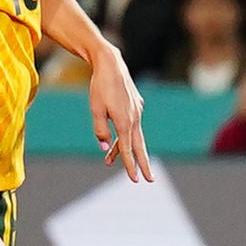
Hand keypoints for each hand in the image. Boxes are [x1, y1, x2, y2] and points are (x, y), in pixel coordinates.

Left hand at [88, 45, 152, 182]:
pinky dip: (125, 134)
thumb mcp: (95, 110)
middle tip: (149, 180)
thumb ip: (101, 131)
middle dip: (143, 164)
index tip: (136, 180)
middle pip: (140, 147)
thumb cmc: (100, 87)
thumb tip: (106, 148)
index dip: (131, 166)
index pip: (129, 150)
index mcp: (125, 122)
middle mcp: (135, 118)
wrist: (111, 64)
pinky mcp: (136, 105)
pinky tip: (116, 131)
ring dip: (124, 149)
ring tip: (108, 161)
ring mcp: (137, 111)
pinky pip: (131, 124)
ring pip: (133, 136)